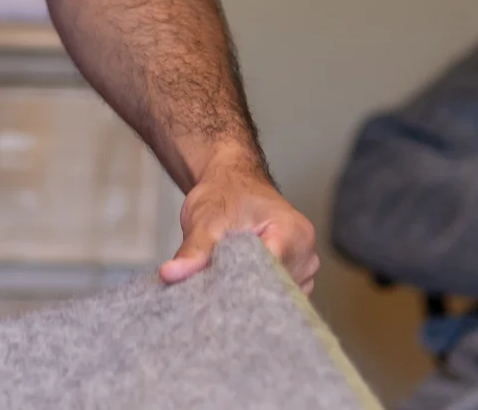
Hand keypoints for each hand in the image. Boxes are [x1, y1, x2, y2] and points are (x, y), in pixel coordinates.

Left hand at [160, 153, 319, 292]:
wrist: (232, 180)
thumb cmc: (225, 194)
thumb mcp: (205, 221)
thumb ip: (193, 251)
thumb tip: (171, 274)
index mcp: (293, 234)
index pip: (271, 277)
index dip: (242, 289)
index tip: (216, 295)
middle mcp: (306, 253)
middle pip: (277, 291)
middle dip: (245, 295)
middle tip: (214, 293)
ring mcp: (304, 266)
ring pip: (278, 297)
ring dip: (252, 296)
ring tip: (225, 287)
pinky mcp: (295, 275)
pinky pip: (279, 295)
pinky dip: (258, 295)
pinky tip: (237, 288)